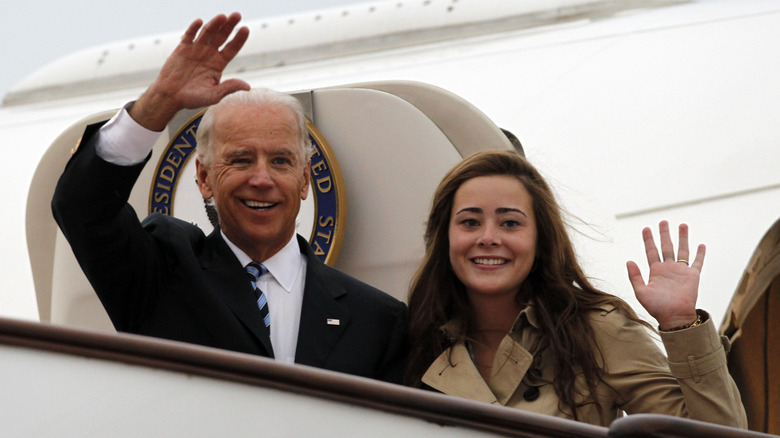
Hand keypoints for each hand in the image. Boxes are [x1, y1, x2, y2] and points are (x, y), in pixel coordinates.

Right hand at [130, 13, 250, 130]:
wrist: (171, 96)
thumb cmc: (193, 98)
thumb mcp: (214, 95)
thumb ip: (229, 88)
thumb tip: (248, 86)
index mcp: (218, 64)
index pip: (232, 48)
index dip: (239, 39)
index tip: (246, 29)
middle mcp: (209, 54)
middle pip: (222, 36)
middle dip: (229, 26)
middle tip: (237, 15)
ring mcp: (196, 49)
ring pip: (207, 33)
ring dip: (214, 24)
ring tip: (222, 16)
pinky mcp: (182, 48)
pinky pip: (189, 36)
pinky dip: (194, 28)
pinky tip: (200, 22)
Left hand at [626, 221, 703, 330]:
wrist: (674, 317)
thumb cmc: (657, 308)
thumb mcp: (641, 292)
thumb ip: (635, 276)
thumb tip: (629, 261)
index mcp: (655, 271)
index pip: (651, 251)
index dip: (648, 240)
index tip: (646, 228)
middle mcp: (668, 269)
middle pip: (666, 247)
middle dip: (665, 234)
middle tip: (664, 221)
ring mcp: (681, 271)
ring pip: (682, 250)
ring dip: (682, 238)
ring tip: (683, 225)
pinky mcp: (693, 276)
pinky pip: (697, 263)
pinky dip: (700, 254)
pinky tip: (701, 245)